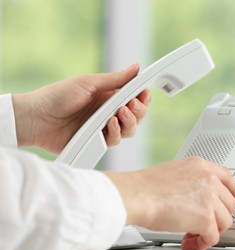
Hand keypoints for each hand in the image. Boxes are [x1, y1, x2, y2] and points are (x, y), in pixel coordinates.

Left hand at [12, 64, 149, 152]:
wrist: (36, 119)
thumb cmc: (57, 96)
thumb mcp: (88, 83)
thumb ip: (115, 79)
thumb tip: (136, 68)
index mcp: (109, 96)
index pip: (134, 97)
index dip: (143, 97)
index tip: (144, 93)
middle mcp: (109, 112)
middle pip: (137, 115)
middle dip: (140, 110)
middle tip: (133, 104)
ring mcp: (104, 128)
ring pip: (130, 130)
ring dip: (130, 122)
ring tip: (119, 113)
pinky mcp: (97, 142)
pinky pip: (115, 140)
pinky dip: (116, 132)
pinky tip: (109, 124)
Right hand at [105, 157, 234, 249]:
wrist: (136, 195)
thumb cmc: (146, 186)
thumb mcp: (173, 173)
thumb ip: (190, 181)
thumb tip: (195, 196)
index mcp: (200, 165)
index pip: (227, 177)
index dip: (234, 191)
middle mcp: (208, 178)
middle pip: (229, 202)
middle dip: (218, 216)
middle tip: (204, 224)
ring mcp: (210, 197)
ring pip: (225, 221)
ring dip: (210, 231)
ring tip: (193, 235)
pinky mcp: (206, 217)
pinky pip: (213, 237)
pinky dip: (202, 243)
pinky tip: (190, 242)